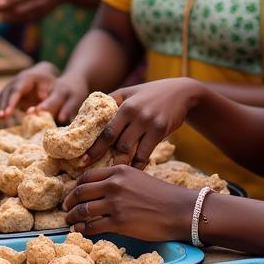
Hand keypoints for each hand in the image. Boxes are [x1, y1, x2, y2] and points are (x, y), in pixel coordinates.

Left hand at [0, 0, 70, 21]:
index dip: (2, 0)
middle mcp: (38, 4)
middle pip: (15, 11)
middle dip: (1, 10)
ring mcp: (40, 12)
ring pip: (19, 19)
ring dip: (5, 17)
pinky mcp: (40, 16)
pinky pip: (24, 20)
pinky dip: (13, 19)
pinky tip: (3, 17)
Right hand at [0, 61, 60, 116]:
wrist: (46, 77)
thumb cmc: (52, 86)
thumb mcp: (54, 92)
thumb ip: (48, 102)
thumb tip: (37, 112)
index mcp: (27, 78)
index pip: (17, 90)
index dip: (11, 102)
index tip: (7, 113)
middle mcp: (16, 80)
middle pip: (7, 92)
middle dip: (2, 105)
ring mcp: (12, 85)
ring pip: (2, 96)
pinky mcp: (10, 91)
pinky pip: (2, 99)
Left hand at [62, 164, 194, 241]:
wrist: (180, 210)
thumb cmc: (162, 195)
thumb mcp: (138, 178)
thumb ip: (119, 180)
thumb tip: (101, 190)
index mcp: (118, 171)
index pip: (87, 177)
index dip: (76, 187)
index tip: (72, 194)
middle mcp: (114, 184)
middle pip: (81, 192)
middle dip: (69, 202)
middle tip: (65, 208)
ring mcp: (115, 203)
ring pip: (84, 209)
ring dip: (73, 217)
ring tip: (70, 221)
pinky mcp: (119, 222)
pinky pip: (93, 226)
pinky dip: (83, 229)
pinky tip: (80, 230)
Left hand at [77, 79, 199, 170]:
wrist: (181, 93)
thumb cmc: (150, 93)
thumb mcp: (129, 92)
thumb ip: (111, 102)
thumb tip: (90, 116)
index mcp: (124, 104)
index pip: (105, 130)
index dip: (93, 147)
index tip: (82, 160)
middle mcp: (135, 113)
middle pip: (115, 141)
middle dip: (102, 156)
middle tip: (89, 168)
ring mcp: (149, 122)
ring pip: (129, 149)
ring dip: (120, 160)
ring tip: (110, 171)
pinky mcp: (160, 130)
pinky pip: (145, 153)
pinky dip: (137, 164)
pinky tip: (131, 171)